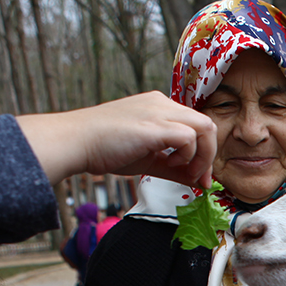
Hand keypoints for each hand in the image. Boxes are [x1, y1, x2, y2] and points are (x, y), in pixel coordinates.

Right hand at [16, 92, 216, 187]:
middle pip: (206, 125)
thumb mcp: (147, 158)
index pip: (196, 125)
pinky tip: (169, 164)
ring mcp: (159, 111)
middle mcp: (162, 104)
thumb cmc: (104, 148)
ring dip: (202, 156)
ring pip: (205, 127)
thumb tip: (197, 181)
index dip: (204, 152)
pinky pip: (189, 137)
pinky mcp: (155, 125)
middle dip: (208, 156)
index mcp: (159, 106)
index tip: (199, 176)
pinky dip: (188, 155)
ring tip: (184, 171)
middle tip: (200, 179)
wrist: (76, 141)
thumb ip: (173, 167)